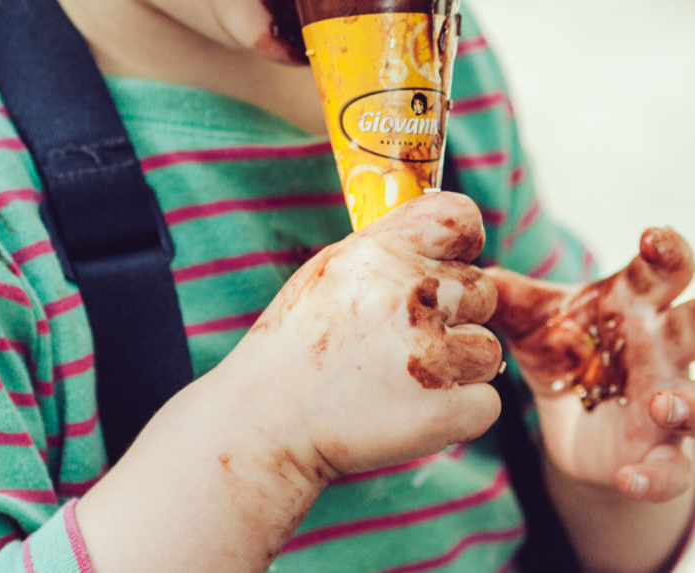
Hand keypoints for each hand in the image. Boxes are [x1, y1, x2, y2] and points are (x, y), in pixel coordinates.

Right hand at [225, 192, 503, 478]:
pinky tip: (407, 411)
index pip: (459, 218)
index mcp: (377, 254)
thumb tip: (445, 235)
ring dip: (455, 369)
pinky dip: (456, 413)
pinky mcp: (445, 410)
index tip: (445, 267)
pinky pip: (486, 402)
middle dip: (453, 318)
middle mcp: (408, 296)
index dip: (462, 245)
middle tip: (398, 344)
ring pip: (486, 351)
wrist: (265, 422)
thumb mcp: (327, 274)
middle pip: (482, 292)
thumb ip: (386, 249)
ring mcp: (429, 356)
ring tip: (398, 381)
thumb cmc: (294, 348)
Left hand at [487, 228, 694, 501]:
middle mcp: (662, 350)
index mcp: (636, 306)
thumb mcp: (531, 321)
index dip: (666, 251)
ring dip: (688, 402)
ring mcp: (667, 400)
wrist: (570, 418)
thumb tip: (476, 272)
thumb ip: (507, 296)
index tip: (653, 238)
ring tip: (663, 404)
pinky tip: (630, 478)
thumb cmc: (563, 349)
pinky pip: (673, 470)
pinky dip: (656, 477)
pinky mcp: (659, 452)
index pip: (661, 272)